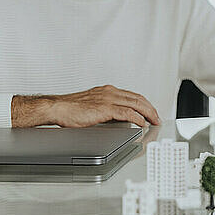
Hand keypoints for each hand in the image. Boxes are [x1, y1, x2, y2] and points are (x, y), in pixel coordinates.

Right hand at [11, 85, 160, 127]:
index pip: (133, 95)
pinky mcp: (105, 108)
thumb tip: (117, 119)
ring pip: (136, 104)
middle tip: (157, 117)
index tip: (151, 111)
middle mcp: (110, 92)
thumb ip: (106, 110)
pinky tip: (142, 123)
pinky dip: (137, 118)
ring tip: (154, 121)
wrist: (57, 107)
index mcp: (108, 91)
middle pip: (138, 98)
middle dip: (150, 109)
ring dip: (148, 113)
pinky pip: (127, 113)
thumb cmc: (70, 109)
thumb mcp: (92, 106)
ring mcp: (108, 99)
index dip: (145, 104)